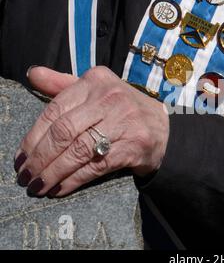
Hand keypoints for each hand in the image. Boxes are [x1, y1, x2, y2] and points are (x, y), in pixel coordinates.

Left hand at [14, 66, 169, 196]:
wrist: (163, 127)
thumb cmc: (122, 109)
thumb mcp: (97, 90)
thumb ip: (64, 84)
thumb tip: (32, 74)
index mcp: (96, 81)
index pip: (55, 109)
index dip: (33, 136)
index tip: (21, 156)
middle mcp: (110, 98)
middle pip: (64, 131)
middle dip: (40, 157)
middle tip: (26, 175)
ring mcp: (124, 122)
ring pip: (78, 150)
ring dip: (53, 172)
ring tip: (38, 186)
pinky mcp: (133, 146)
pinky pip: (96, 166)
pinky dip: (74, 180)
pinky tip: (61, 188)